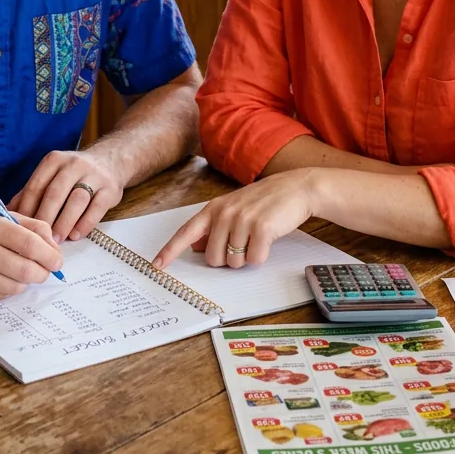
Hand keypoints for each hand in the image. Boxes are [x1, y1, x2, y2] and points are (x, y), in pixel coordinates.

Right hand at [0, 210, 63, 301]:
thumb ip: (29, 226)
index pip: (29, 244)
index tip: (58, 260)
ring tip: (23, 270)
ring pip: (15, 286)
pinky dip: (9, 288)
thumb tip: (54, 246)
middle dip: (43, 272)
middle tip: (47, 269)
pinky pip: (0, 295)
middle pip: (25, 270)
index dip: (49, 255)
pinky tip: (5, 277)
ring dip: (26, 281)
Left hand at [9, 149, 124, 242]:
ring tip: (56, 241)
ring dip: (64, 222)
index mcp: (54, 161)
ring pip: (77, 199)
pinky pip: (97, 207)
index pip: (36, 186)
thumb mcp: (52, 175)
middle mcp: (74, 164)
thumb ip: (31, 192)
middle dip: (45, 218)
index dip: (26, 209)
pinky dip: (85, 223)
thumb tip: (6, 214)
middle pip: (55, 193)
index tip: (20, 230)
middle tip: (38, 240)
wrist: (110, 161)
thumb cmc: (73, 175)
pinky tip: (76, 235)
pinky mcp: (110, 188)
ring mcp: (94, 175)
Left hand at [153, 170, 319, 269]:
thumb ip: (214, 226)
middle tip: (243, 243)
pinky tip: (268, 240)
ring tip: (257, 238)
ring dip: (246, 258)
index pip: (187, 232)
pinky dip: (261, 256)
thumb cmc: (265, 201)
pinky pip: (254, 260)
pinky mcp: (261, 228)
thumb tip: (195, 247)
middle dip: (227, 259)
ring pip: (233, 262)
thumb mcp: (235, 208)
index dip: (171, 250)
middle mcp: (225, 213)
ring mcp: (242, 219)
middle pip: (212, 258)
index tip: (157, 265)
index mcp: (214, 208)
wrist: (296, 188)